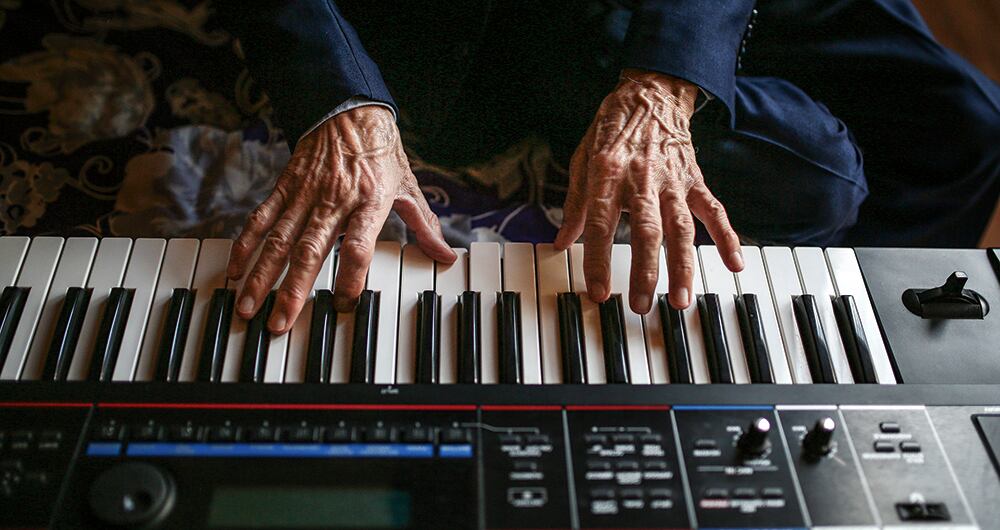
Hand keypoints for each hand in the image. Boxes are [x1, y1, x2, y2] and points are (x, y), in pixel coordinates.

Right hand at [227, 105, 455, 333]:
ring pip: (279, 240)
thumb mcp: (408, 186)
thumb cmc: (381, 152)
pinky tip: (236, 271)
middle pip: (310, 251)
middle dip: (293, 291)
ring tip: (249, 307)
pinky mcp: (285, 187)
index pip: (359, 246)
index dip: (351, 276)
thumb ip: (424, 225)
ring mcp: (306, 194)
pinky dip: (246, 245)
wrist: (349, 108)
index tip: (345, 304)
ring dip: (262, 277)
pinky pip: (262, 218)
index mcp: (370, 202)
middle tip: (280, 323)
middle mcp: (334, 200)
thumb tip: (446, 255)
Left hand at [554, 69, 742, 312]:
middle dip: (644, 272)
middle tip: (640, 305)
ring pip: (680, 228)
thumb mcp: (582, 159)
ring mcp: (673, 180)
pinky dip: (727, 237)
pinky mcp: (694, 179)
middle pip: (645, 232)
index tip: (598, 293)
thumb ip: (575, 204)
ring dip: (682, 266)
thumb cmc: (612, 128)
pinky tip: (734, 264)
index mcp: (608, 173)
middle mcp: (642, 179)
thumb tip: (560, 242)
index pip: (600, 225)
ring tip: (680, 299)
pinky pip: (713, 211)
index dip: (597, 261)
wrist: (651, 92)